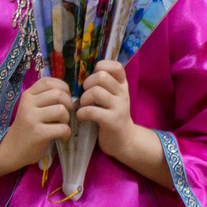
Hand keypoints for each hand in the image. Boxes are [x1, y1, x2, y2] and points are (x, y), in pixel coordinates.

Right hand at [0, 77, 73, 174]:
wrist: (11, 150)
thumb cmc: (27, 128)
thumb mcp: (31, 108)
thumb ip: (45, 98)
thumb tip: (69, 95)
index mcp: (28, 95)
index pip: (48, 81)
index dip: (62, 87)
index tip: (64, 99)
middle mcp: (28, 104)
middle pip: (58, 94)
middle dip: (68, 104)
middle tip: (65, 115)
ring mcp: (32, 118)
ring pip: (61, 110)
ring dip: (67, 119)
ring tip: (61, 126)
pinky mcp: (38, 133)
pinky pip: (62, 128)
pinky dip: (66, 133)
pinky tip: (62, 137)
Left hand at [75, 60, 166, 180]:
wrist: (124, 141)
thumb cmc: (113, 116)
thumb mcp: (113, 97)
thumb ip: (104, 85)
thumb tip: (82, 74)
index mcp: (122, 85)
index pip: (116, 66)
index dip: (101, 67)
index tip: (94, 78)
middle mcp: (123, 94)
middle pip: (102, 76)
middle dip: (88, 83)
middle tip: (85, 94)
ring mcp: (119, 107)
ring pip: (96, 92)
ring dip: (83, 99)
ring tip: (83, 106)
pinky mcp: (112, 121)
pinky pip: (92, 111)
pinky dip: (82, 113)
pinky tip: (81, 116)